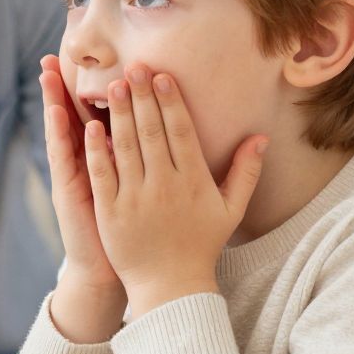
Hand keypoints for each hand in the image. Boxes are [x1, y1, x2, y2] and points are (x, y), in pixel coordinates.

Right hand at [39, 55, 125, 342]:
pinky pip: (63, 158)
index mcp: (104, 159)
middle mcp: (83, 163)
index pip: (95, 115)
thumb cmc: (133, 230)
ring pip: (62, 131)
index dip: (92, 89)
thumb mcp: (139, 191)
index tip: (92, 60)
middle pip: (72, 116)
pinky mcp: (69, 190)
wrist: (110, 268)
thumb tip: (160, 129)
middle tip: (56, 54)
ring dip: (54, 101)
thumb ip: (147, 160)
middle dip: (64, 86)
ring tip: (49, 72)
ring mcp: (73, 175)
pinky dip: (61, 136)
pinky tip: (58, 113)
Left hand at [85, 65, 268, 315]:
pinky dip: (98, 150)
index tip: (162, 76)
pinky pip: (104, 175)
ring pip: (126, 147)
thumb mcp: (231, 210)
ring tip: (115, 85)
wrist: (171, 287)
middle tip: (134, 67)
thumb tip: (260, 137)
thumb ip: (245, 172)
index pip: (181, 132)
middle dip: (142, 97)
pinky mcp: (112, 213)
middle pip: (152, 132)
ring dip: (120, 114)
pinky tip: (92, 126)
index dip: (171, 102)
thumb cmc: (201, 245)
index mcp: (193, 182)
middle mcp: (165, 187)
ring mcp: (137, 199)